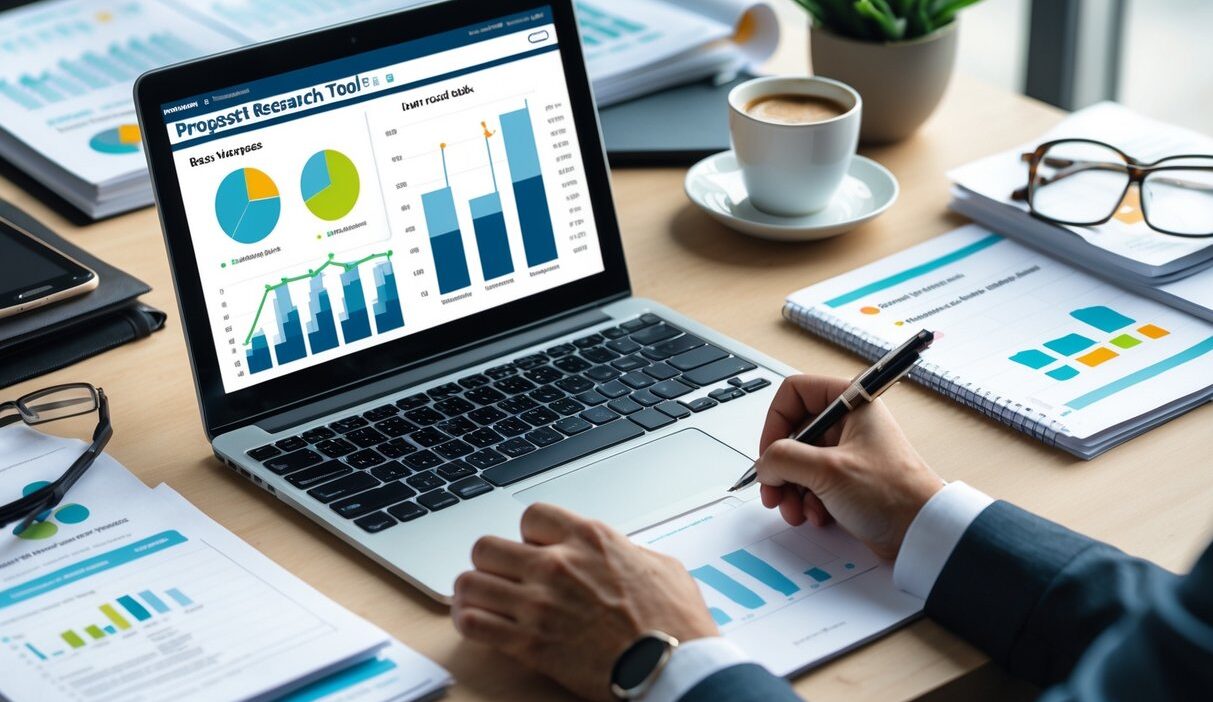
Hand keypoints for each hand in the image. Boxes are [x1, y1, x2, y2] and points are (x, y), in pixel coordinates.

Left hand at [451, 503, 717, 700]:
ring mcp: (539, 604)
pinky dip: (469, 621)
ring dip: (474, 591)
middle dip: (492, 562)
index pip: (531, 516)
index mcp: (589, 538)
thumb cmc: (675, 623)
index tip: (537, 550)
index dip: (530, 535)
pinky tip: (477, 623)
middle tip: (504, 576)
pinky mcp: (529, 643)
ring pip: (470, 582)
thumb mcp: (660, 566)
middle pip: (488, 546)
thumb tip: (618, 554)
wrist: (674, 669)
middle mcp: (557, 565)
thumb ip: (626, 552)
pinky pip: (473, 623)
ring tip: (482, 599)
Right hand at [756, 374, 943, 559]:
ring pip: (798, 460)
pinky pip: (811, 482)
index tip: (769, 453)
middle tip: (772, 491)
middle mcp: (848, 421)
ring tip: (795, 511)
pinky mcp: (847, 478)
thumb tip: (764, 464)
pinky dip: (806, 500)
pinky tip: (817, 516)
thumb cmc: (893, 494)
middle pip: (792, 431)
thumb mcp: (828, 470)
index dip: (776, 422)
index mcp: (851, 402)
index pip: (795, 392)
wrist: (922, 534)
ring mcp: (846, 450)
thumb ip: (784, 459)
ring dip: (790, 488)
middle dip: (780, 466)